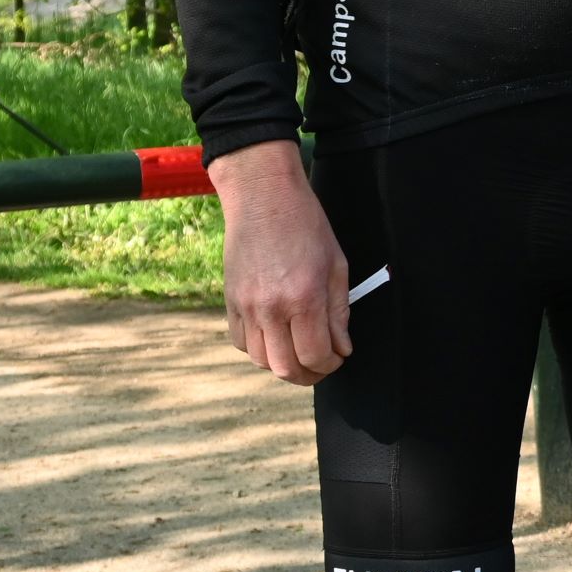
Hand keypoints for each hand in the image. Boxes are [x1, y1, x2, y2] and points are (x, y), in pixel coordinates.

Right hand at [211, 139, 350, 385]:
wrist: (262, 196)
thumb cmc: (305, 224)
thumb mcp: (337, 264)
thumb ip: (339, 311)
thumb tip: (341, 347)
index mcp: (303, 297)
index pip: (315, 355)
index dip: (330, 365)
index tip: (339, 356)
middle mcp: (270, 308)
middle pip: (285, 368)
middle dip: (308, 374)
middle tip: (321, 365)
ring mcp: (245, 306)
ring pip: (260, 361)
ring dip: (283, 364)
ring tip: (299, 352)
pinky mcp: (229, 301)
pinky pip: (241, 342)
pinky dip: (259, 349)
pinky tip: (275, 336)